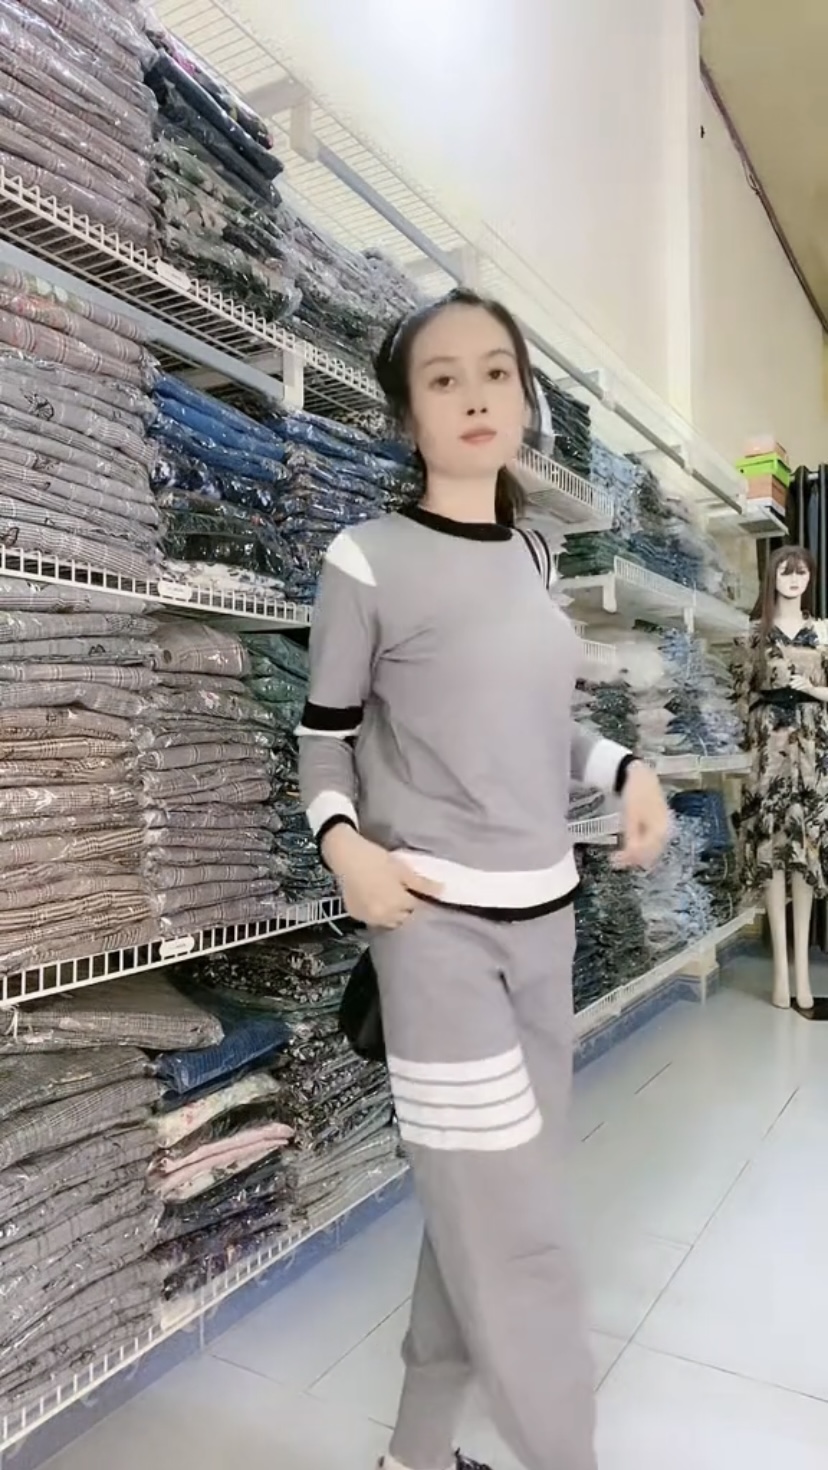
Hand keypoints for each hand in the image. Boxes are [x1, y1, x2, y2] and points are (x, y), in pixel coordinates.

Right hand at [321, 825, 442, 927]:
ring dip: (393, 915)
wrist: (346, 855)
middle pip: (404, 919)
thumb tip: (443, 892)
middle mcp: (384, 915)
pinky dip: (377, 914)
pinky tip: (376, 901)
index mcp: (399, 904)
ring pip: (388, 923)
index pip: (418, 910)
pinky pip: (372, 920)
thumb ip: (422, 884)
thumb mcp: (402, 869)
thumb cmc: (376, 859)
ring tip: (391, 899)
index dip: (420, 901)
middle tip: (405, 895)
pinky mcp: (356, 915)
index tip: (419, 894)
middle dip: (407, 910)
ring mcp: (368, 917)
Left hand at [613, 762, 669, 870]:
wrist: (642, 777)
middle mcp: (666, 833)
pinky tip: (629, 849)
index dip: (629, 859)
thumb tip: (630, 857)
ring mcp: (664, 831)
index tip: (614, 861)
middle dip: (633, 860)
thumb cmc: (635, 794)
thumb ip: (631, 837)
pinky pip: (651, 845)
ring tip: (620, 857)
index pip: (645, 851)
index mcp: (661, 829)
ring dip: (636, 857)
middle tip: (615, 861)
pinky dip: (640, 849)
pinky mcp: (660, 828)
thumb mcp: (630, 816)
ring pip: (651, 851)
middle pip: (650, 854)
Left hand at [790, 674, 827, 701]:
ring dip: (796, 685)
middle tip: (790, 684)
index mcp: (804, 678)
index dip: (795, 676)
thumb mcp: (800, 685)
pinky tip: (797, 689)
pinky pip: (805, 686)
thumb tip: (789, 683)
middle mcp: (806, 680)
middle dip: (794, 681)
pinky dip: (800, 688)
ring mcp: (808, 683)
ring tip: (792, 687)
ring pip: (802, 682)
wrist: (813, 692)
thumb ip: (795, 684)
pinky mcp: (810, 687)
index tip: (790, 677)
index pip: (799, 676)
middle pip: (800, 679)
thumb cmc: (805, 688)